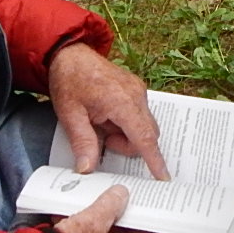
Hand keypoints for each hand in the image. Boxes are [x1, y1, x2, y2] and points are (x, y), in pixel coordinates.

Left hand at [47, 42, 168, 178]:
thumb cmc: (69, 80)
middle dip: (128, 146)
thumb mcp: (70, 115)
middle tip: (102, 140)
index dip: (154, 160)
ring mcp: (139, 91)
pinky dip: (126, 124)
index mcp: (123, 101)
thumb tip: (87, 168)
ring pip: (144, 126)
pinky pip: (139, 115)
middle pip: (147, 135)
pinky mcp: (136, 90)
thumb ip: (83, 142)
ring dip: (126, 134)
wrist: (70, 54)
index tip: (164, 178)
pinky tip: (107, 117)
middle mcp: (137, 95)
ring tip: (101, 125)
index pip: (144, 138)